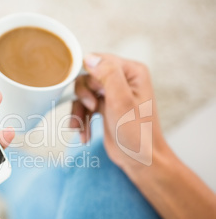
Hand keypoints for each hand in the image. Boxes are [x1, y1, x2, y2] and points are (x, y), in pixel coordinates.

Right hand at [71, 53, 167, 172]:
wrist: (140, 160)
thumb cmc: (137, 134)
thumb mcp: (122, 102)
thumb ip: (108, 75)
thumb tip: (89, 57)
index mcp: (131, 72)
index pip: (99, 61)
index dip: (89, 77)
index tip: (90, 98)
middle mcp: (122, 80)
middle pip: (88, 77)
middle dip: (83, 96)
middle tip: (91, 109)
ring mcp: (112, 94)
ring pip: (83, 93)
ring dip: (79, 111)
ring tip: (81, 128)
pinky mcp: (104, 107)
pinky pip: (84, 107)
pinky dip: (81, 120)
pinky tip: (84, 134)